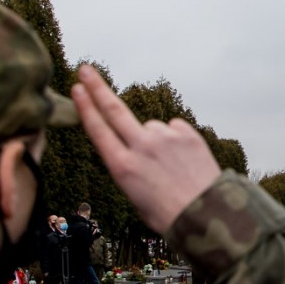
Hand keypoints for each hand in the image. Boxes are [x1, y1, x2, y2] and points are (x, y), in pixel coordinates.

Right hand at [71, 64, 221, 232]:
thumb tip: (134, 148)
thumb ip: (130, 167)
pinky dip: (174, 139)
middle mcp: (141, 147)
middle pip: (114, 109)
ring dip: (154, 139)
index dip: (85, 107)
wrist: (207, 213)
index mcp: (123, 167)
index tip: (77, 88)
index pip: (98, 129)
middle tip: (86, 69)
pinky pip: (173, 129)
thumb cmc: (169, 214)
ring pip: (151, 127)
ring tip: (169, 166)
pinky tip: (182, 158)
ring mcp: (165, 137)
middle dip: (97, 87)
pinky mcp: (187, 134)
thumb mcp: (134, 197)